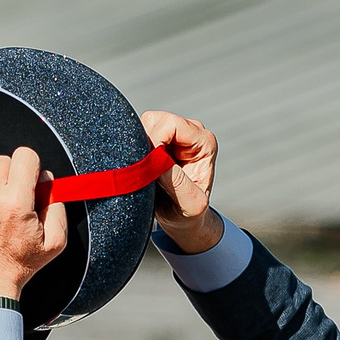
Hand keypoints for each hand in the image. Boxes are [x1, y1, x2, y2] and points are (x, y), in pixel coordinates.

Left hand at [0, 148, 67, 299]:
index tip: (29, 181)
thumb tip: (48, 182)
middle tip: (11, 201)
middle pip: (2, 161)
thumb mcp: (54, 242)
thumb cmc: (16, 266)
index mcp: (15, 202)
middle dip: (10, 177)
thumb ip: (58, 206)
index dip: (30, 167)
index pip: (25, 155)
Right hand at [140, 110, 220, 253]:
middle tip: (145, 170)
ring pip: (144, 123)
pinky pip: (138, 131)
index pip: (172, 125)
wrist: (181, 219)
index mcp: (205, 143)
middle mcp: (191, 132)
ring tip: (145, 170)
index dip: (154, 141)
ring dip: (138, 145)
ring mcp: (174, 133)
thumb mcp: (190, 204)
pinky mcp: (158, 137)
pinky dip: (134, 147)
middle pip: (156, 119)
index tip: (148, 165)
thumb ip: (177, 183)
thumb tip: (156, 161)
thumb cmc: (189, 213)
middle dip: (144, 142)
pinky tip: (140, 166)